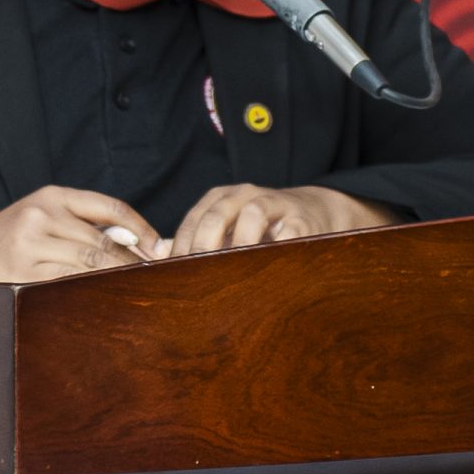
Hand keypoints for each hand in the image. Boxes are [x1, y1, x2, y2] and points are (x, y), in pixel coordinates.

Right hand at [0, 185, 168, 283]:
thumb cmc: (11, 240)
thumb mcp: (43, 217)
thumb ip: (84, 224)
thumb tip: (143, 245)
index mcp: (52, 195)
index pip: (110, 207)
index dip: (141, 229)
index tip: (159, 249)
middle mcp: (41, 214)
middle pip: (104, 241)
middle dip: (133, 262)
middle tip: (158, 279)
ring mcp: (30, 244)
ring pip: (90, 264)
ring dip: (118, 280)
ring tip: (138, 292)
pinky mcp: (23, 273)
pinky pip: (69, 283)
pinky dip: (92, 292)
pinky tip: (105, 300)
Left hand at [168, 183, 399, 255]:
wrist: (313, 212)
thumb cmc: (261, 228)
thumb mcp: (229, 229)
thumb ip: (199, 241)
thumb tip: (160, 259)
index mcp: (221, 198)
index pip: (193, 220)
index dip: (181, 247)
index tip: (171, 275)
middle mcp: (245, 195)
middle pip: (217, 215)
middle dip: (203, 246)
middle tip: (194, 277)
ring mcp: (274, 203)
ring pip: (252, 215)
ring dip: (240, 243)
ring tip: (231, 271)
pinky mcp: (302, 219)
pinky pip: (289, 231)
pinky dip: (278, 247)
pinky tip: (269, 268)